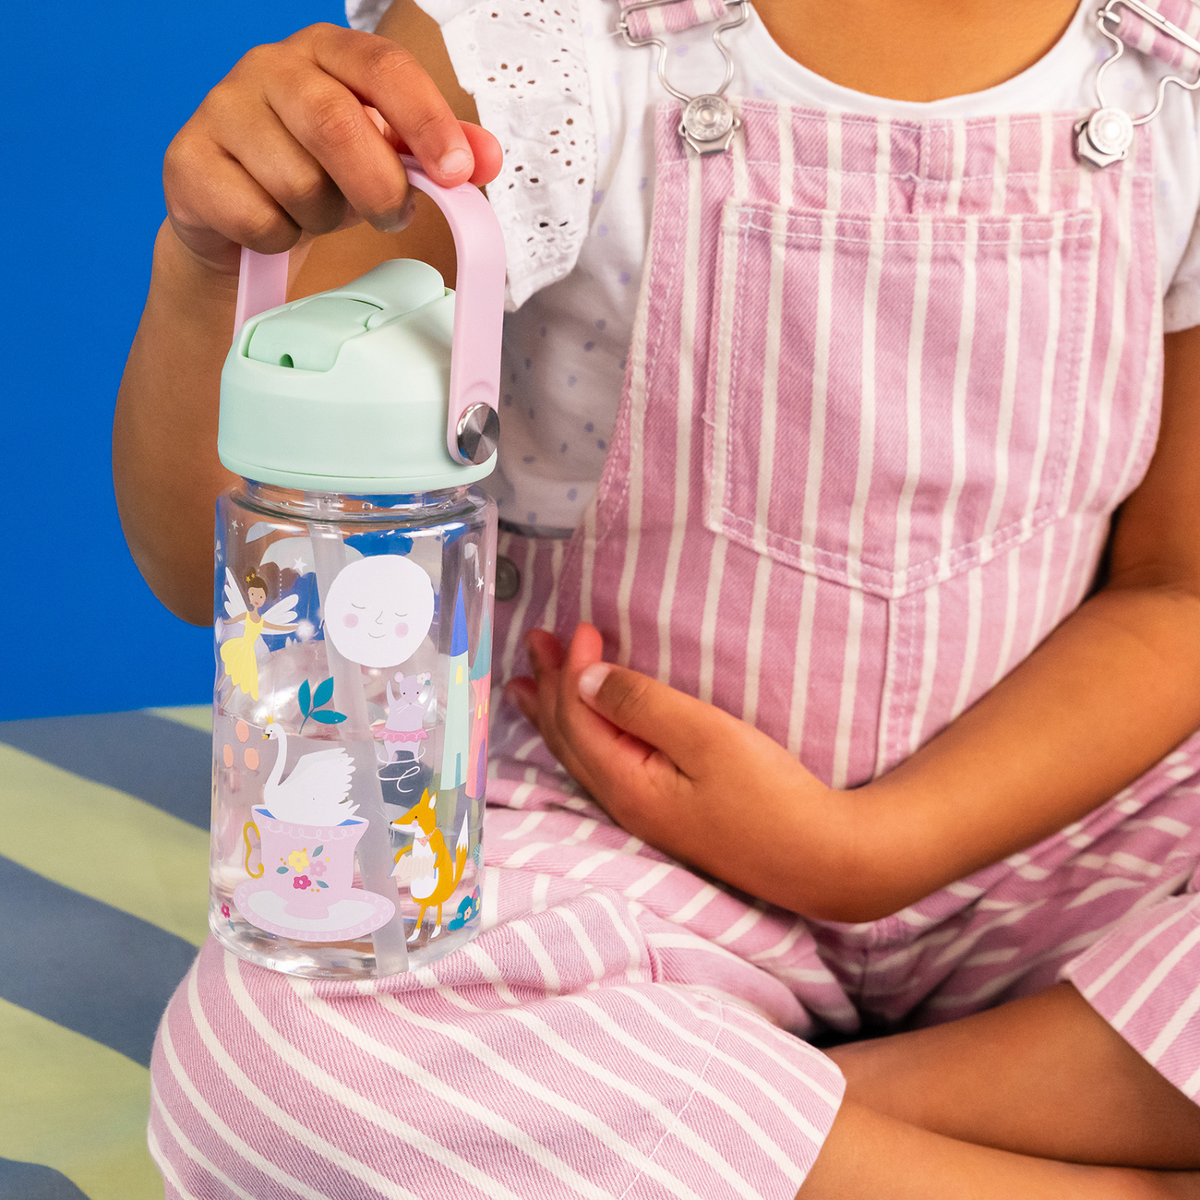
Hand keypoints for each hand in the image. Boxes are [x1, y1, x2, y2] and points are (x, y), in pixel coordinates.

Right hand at [163, 22, 502, 271]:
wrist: (238, 213)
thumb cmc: (320, 173)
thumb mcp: (385, 157)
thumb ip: (436, 152)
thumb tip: (488, 159)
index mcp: (327, 51)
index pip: (384, 67)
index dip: (427, 121)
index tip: (459, 172)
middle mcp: (269, 66)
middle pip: (336, 123)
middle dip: (377, 186)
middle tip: (392, 217)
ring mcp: (221, 108)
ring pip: (296, 181)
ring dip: (323, 217)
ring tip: (317, 213)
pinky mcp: (188, 161)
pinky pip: (256, 217)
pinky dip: (280, 238)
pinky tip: (273, 225)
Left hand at [506, 625, 864, 918]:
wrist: (819, 860)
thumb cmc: (770, 795)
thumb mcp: (707, 737)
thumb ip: (642, 704)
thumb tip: (585, 679)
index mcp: (625, 782)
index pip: (578, 716)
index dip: (571, 668)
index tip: (580, 625)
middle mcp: (622, 802)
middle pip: (567, 738)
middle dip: (549, 688)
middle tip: (534, 642)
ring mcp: (641, 813)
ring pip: (580, 755)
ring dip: (556, 714)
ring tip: (530, 688)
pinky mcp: (663, 815)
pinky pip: (601, 766)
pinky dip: (582, 736)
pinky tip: (585, 731)